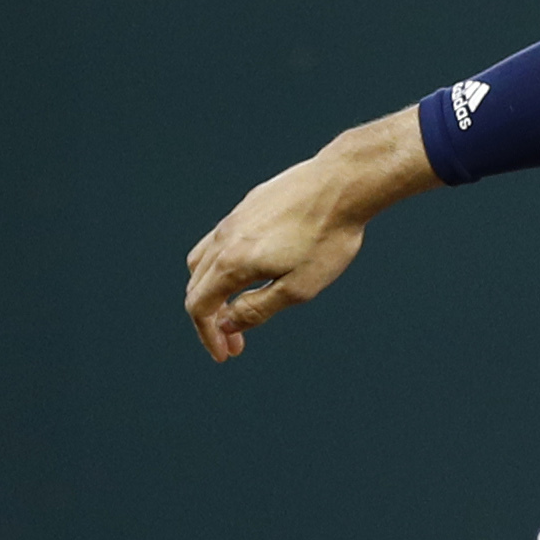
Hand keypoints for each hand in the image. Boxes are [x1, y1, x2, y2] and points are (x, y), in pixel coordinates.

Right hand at [184, 112, 433, 361]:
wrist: (342, 184)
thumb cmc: (326, 238)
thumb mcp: (297, 288)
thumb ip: (257, 309)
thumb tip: (226, 324)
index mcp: (232, 263)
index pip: (200, 307)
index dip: (208, 336)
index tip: (225, 355)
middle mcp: (224, 238)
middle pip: (198, 286)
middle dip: (212, 319)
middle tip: (235, 341)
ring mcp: (234, 218)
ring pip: (204, 260)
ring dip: (213, 290)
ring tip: (235, 307)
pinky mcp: (249, 205)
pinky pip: (220, 240)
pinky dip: (223, 265)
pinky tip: (251, 270)